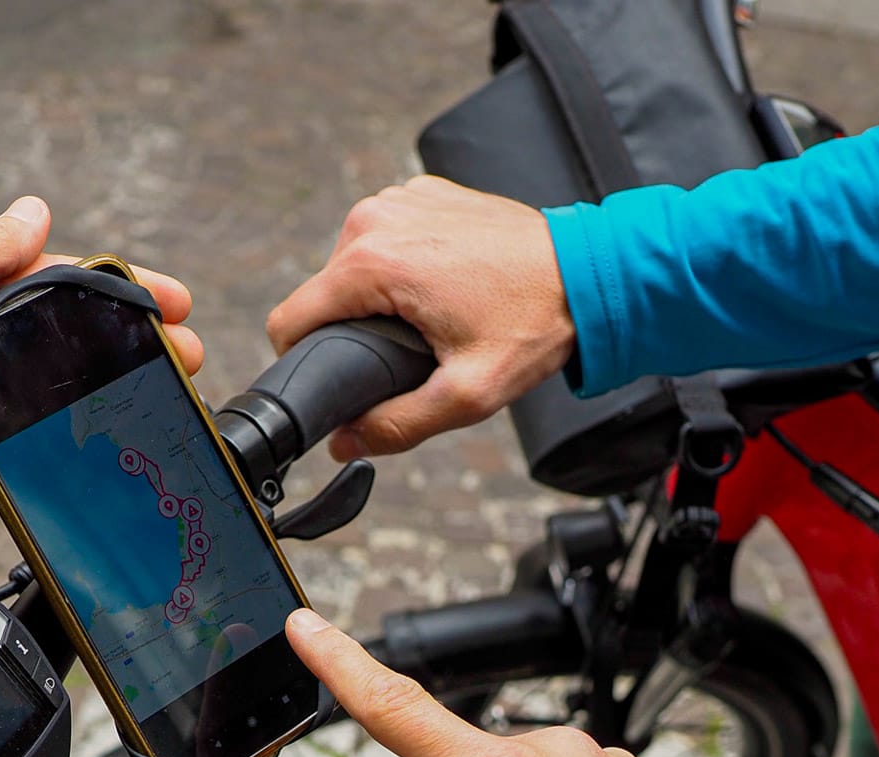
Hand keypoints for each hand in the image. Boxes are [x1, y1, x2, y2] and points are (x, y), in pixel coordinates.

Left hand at [0, 196, 204, 533]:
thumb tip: (32, 210)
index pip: (54, 278)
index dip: (118, 287)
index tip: (173, 303)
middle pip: (62, 340)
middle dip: (129, 347)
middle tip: (185, 358)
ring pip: (52, 396)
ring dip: (108, 398)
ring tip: (162, 404)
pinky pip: (26, 449)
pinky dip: (65, 447)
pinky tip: (108, 445)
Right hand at [266, 176, 574, 459]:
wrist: (589, 270)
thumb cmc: (534, 324)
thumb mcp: (466, 393)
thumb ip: (396, 425)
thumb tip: (344, 441)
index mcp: (372, 262)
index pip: (290, 319)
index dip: (302, 360)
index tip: (340, 378)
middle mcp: (375, 219)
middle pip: (323, 294)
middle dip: (353, 328)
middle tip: (414, 350)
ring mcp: (398, 198)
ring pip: (352, 266)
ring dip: (379, 297)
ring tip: (436, 316)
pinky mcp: (421, 192)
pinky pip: (386, 239)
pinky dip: (404, 265)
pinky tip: (447, 284)